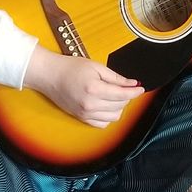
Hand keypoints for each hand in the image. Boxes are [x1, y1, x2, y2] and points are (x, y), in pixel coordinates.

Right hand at [22, 47, 144, 127]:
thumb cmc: (70, 68)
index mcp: (94, 89)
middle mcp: (90, 104)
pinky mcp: (81, 118)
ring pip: (113, 117)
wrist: (50, 75)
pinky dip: (108, 116)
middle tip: (126, 88)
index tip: (141, 88)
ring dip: (119, 107)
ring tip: (115, 96)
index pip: (122, 95)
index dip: (135, 92)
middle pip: (120, 106)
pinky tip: (106, 106)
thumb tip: (132, 84)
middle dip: (127, 97)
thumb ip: (116, 77)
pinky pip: (102, 124)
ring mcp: (85, 113)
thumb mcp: (96, 67)